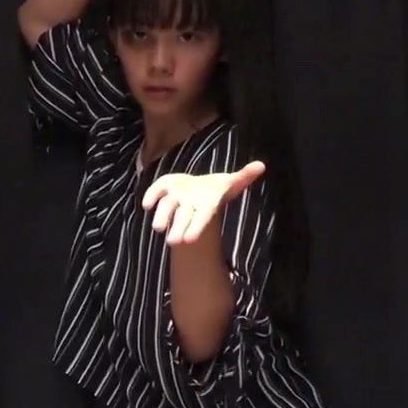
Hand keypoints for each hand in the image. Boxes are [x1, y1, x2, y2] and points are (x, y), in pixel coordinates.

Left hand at [142, 161, 265, 245]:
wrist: (197, 192)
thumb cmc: (215, 189)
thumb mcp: (230, 183)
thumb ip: (244, 176)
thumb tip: (262, 165)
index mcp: (206, 204)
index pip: (202, 218)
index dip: (196, 228)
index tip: (188, 241)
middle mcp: (189, 204)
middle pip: (183, 217)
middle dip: (178, 228)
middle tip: (172, 242)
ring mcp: (175, 198)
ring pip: (167, 208)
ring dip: (162, 217)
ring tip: (157, 228)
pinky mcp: (165, 188)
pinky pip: (155, 192)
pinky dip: (150, 196)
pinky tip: (145, 205)